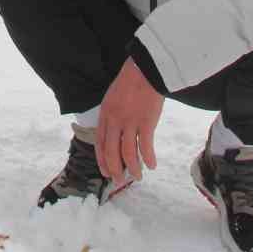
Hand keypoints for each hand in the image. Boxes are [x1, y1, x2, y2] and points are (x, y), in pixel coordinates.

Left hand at [96, 57, 163, 187]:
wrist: (145, 69)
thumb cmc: (131, 81)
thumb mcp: (113, 97)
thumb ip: (112, 115)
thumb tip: (116, 132)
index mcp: (105, 115)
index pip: (100, 142)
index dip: (102, 159)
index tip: (106, 171)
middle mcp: (114, 121)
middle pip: (111, 151)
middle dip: (115, 169)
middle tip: (119, 181)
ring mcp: (130, 122)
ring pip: (128, 152)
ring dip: (133, 168)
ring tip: (137, 176)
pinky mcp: (146, 122)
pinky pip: (145, 146)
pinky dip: (148, 158)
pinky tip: (152, 165)